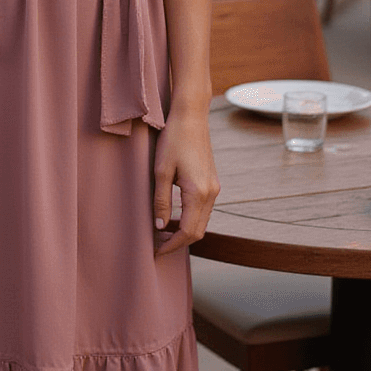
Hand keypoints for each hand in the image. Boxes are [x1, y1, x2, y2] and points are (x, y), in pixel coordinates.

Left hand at [152, 107, 218, 255]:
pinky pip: (203, 210)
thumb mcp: (160, 171)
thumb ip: (161, 201)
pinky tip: (174, 217)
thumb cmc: (173, 140)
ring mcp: (214, 188)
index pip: (188, 232)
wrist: (191, 118)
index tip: (156, 252)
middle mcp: (211, 193)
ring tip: (163, 233)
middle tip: (158, 246)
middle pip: (198, 231)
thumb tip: (160, 227)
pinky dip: (190, 220)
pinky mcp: (212, 182)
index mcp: (198, 193)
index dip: (172, 245)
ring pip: (202, 222)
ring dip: (185, 232)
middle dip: (179, 243)